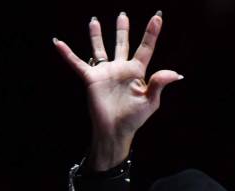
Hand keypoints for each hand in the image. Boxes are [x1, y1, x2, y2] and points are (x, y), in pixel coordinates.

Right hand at [52, 12, 182, 168]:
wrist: (115, 130)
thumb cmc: (134, 118)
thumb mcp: (150, 102)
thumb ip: (159, 84)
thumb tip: (176, 73)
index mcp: (137, 72)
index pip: (146, 48)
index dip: (151, 33)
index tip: (158, 17)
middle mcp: (121, 69)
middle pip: (122, 44)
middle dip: (122, 30)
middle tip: (123, 15)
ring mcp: (105, 72)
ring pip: (100, 49)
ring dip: (97, 36)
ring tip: (94, 20)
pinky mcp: (91, 78)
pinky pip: (77, 63)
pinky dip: (67, 54)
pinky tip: (58, 42)